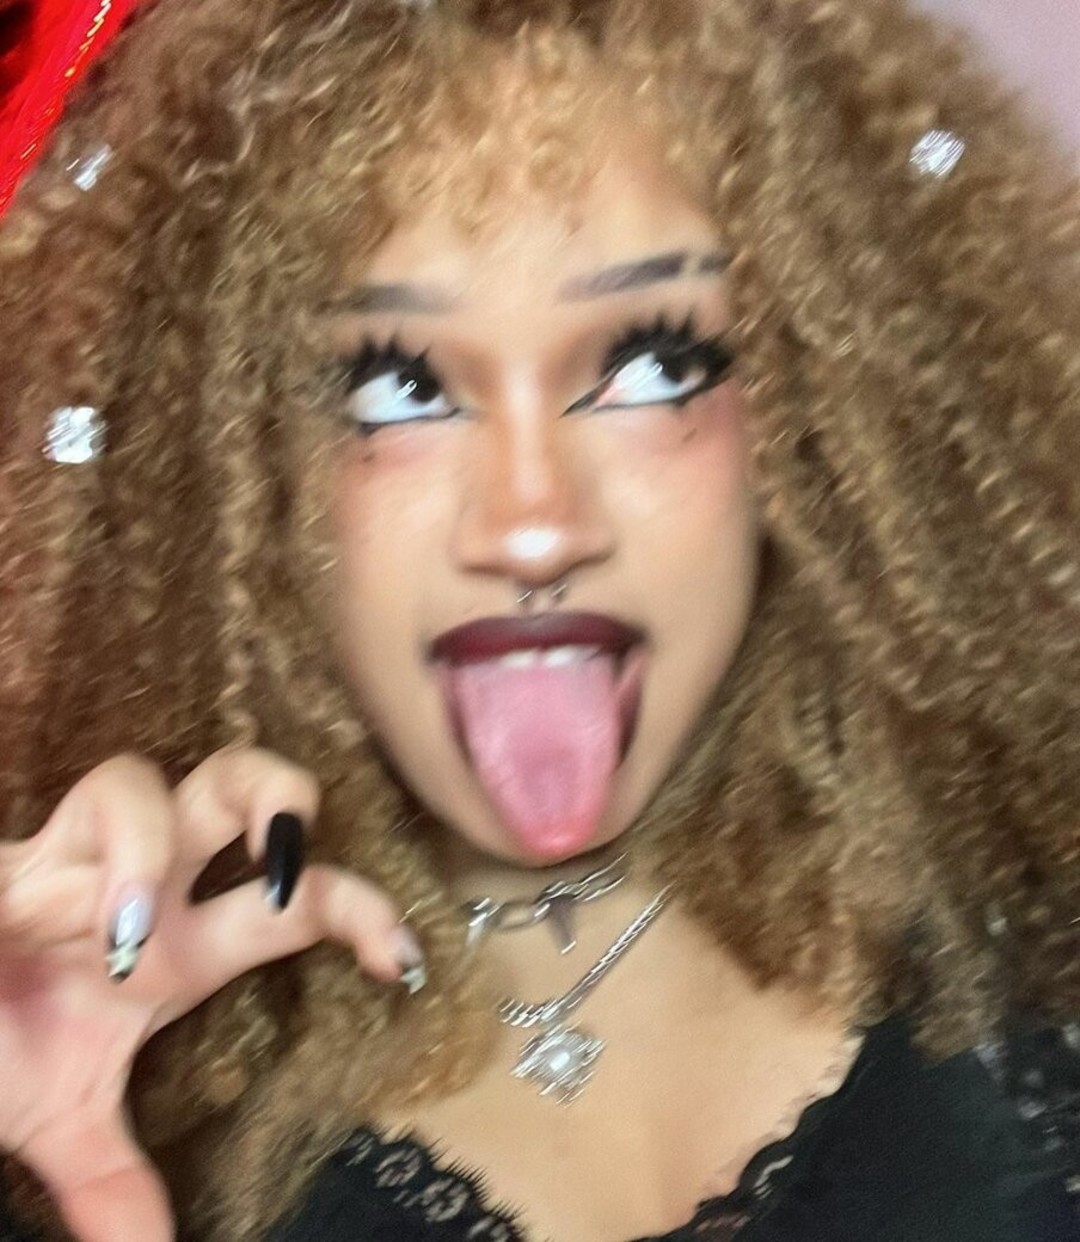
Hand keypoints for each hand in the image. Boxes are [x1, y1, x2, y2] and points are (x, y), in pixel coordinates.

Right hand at [0, 749, 420, 1241]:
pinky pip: (103, 801)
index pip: (297, 902)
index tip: (408, 963)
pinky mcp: (30, 847)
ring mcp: (92, 857)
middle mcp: (152, 888)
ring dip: (169, 838)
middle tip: (291, 865)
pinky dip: (122, 857)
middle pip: (244, 787)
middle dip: (284, 797)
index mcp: (183, 945)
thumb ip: (112, 1182)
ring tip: (144, 935)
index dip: (362, 913)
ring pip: (165, 773)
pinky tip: (110, 927)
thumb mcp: (59, 1118)